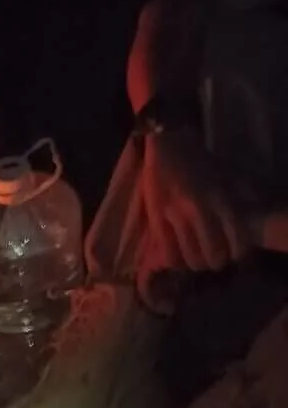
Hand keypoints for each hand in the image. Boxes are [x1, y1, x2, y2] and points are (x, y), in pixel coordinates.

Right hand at [142, 129, 249, 271]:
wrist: (169, 144)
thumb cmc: (200, 160)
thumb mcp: (228, 176)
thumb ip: (239, 198)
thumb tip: (251, 220)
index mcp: (222, 199)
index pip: (236, 241)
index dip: (236, 255)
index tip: (233, 254)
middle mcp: (201, 210)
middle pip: (212, 254)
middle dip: (214, 262)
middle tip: (212, 259)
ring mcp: (177, 215)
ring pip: (189, 256)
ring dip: (194, 263)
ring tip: (194, 260)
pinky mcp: (157, 217)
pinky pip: (167, 251)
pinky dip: (174, 260)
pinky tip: (176, 257)